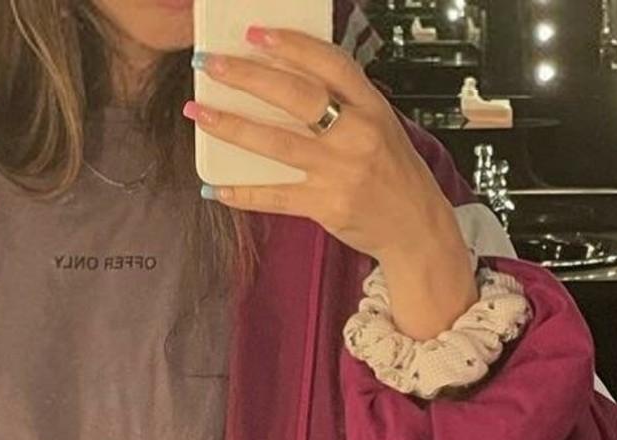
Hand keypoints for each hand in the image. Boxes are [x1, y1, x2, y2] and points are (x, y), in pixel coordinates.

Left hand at [185, 27, 477, 337]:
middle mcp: (357, 135)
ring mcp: (340, 172)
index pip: (330, 64)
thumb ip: (344, 104)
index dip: (292, 46)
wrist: (415, 228)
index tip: (257, 34)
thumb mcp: (380, 126)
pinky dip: (242, 193)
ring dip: (232, 127)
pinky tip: (215, 188)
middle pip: (295, 97)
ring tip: (200, 113)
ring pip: (276, 144)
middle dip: (247, 77)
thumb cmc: (393, 174)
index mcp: (371, 107)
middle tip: (211, 65)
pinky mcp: (327, 206)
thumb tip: (289, 81)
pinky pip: (275, 197)